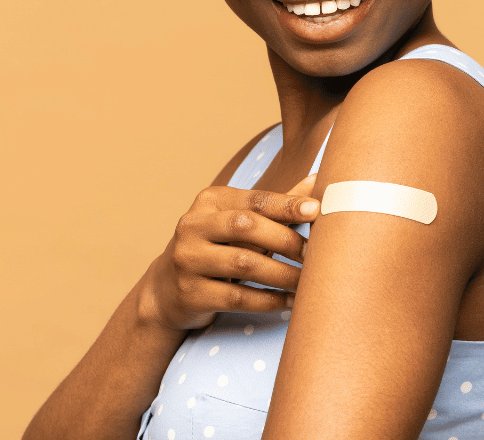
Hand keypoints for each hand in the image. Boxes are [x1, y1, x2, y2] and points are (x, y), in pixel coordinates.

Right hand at [139, 174, 318, 330]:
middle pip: (246, 226)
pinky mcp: (190, 293)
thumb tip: (317, 180)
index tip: (317, 210)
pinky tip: (289, 302)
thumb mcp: (238, 223)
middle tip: (316, 256)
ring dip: (282, 274)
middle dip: (286, 240)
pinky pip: (236, 297)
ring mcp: (187, 259)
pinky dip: (268, 300)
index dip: (286, 204)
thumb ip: (276, 206)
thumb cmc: (217, 249)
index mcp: (209, 202)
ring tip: (308, 283)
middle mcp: (193, 226)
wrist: (166, 289)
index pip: (254, 199)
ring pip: (243, 264)